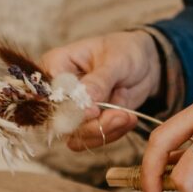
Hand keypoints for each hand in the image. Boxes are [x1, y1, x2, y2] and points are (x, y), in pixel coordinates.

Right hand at [40, 31, 160, 149]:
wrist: (144, 64)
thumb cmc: (125, 52)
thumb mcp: (115, 60)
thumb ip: (99, 81)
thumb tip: (85, 102)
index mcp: (55, 65)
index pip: (48, 92)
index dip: (67, 106)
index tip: (94, 110)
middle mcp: (58, 91)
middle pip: (60, 120)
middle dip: (92, 125)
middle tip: (121, 116)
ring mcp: (71, 110)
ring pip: (76, 134)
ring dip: (105, 130)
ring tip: (127, 116)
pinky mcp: (86, 123)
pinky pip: (91, 139)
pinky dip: (112, 134)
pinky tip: (128, 119)